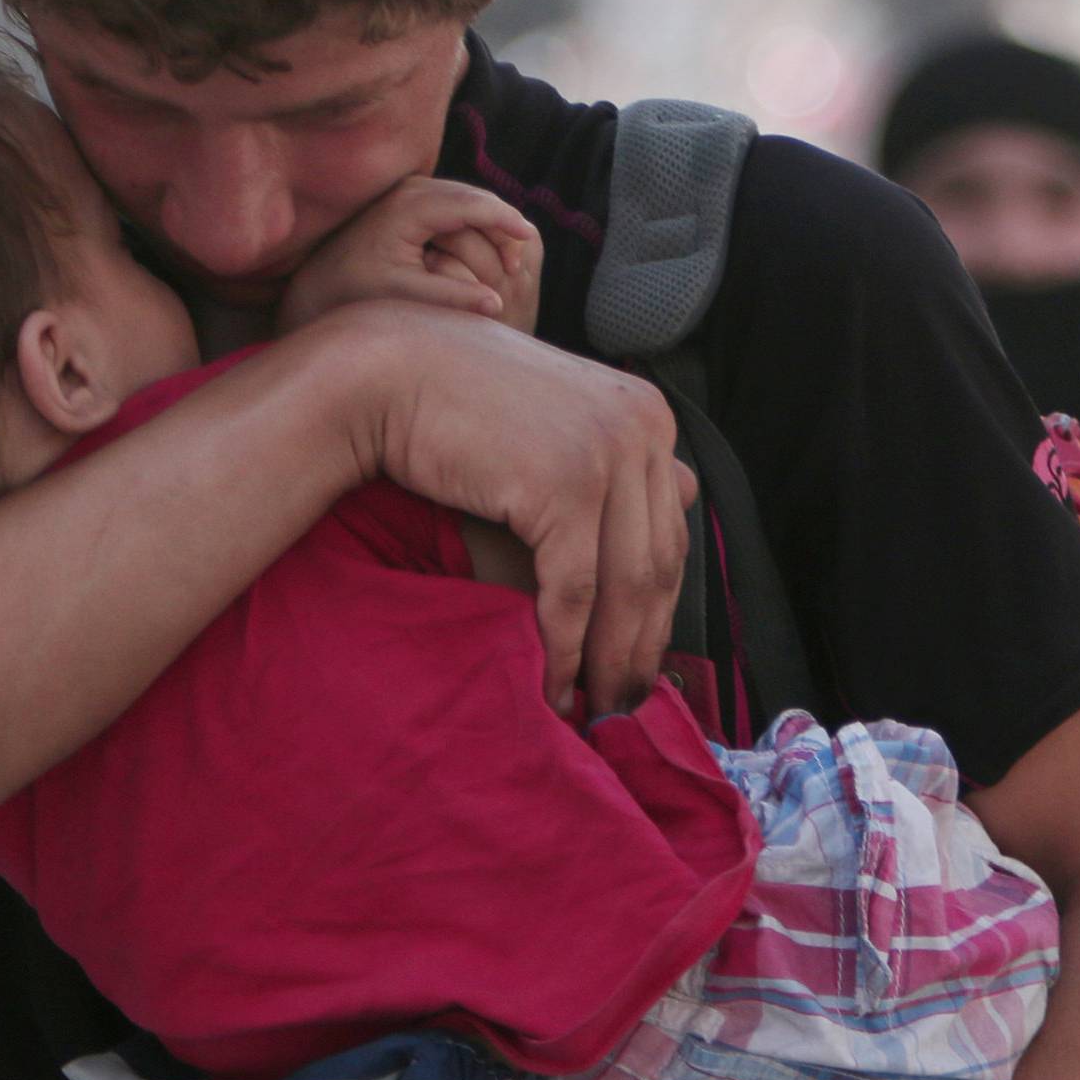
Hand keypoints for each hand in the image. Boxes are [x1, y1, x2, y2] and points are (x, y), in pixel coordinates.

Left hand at [278, 176, 542, 336]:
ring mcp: (409, 188)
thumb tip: (497, 305)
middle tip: (522, 261)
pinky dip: (476, 222)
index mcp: (408, 206)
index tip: (528, 238)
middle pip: (474, 195)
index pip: (470, 204)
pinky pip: (455, 203)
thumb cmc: (357, 291)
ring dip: (492, 224)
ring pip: (467, 197)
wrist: (318, 279)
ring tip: (509, 258)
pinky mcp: (410, 197)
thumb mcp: (404, 297)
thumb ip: (450, 298)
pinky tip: (488, 247)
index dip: (504, 220)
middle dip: (503, 224)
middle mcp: (409, 188)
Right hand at [324, 304, 692, 710]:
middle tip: (624, 701)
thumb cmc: (461, 404)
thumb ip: (614, 465)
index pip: (670, 531)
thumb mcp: (554, 428)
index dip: (657, 608)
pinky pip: (575, 588)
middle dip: (641, 643)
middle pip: (658, 562)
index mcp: (648, 416)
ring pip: (625, 584)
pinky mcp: (567, 485)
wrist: (387, 372)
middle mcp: (643, 429)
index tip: (637, 659)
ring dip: (610, 659)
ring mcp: (609, 453)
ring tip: (594, 707)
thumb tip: (692, 495)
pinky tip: (554, 681)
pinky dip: (567, 645)